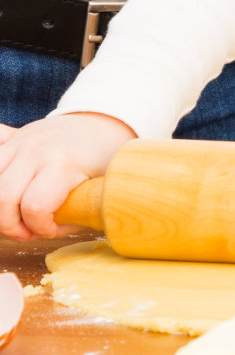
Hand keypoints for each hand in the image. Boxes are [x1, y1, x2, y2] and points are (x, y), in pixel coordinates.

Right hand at [0, 113, 134, 240]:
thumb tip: (56, 233)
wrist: (102, 121)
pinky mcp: (11, 140)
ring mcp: (20, 143)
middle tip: (28, 232)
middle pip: (3, 199)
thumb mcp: (103, 183)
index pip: (35, 207)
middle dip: (11, 226)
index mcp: (62, 164)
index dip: (41, 228)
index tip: (53, 230)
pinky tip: (10, 193)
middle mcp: (36, 151)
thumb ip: (80, 210)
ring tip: (17, 215)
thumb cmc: (105, 156)